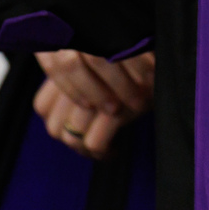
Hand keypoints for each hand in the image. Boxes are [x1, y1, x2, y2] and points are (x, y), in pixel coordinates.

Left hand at [30, 52, 153, 159]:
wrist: (166, 57)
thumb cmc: (136, 59)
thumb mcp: (103, 61)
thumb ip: (81, 78)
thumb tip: (63, 119)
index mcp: (66, 65)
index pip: (42, 106)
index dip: (57, 121)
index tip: (80, 126)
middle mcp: (74, 80)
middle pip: (53, 126)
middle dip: (72, 139)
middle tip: (94, 142)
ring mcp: (93, 95)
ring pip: (72, 137)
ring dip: (87, 150)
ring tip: (107, 149)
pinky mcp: (115, 109)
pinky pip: (95, 144)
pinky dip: (104, 152)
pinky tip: (116, 149)